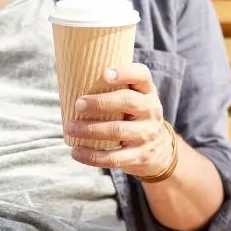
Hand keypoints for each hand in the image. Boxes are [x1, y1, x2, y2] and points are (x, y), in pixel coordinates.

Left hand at [66, 64, 174, 178]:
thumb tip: (71, 82)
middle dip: (101, 103)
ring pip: (118, 130)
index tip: (105, 74)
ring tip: (70, 127)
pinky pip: (113, 157)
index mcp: (147, 92)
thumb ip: (114, 90)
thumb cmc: (135, 118)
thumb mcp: (135, 100)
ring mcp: (147, 134)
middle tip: (77, 104)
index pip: (141, 75)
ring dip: (90, 129)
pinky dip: (91, 156)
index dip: (125, 73)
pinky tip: (76, 152)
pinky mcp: (139, 157)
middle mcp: (150, 111)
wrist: (160, 151)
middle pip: (128, 102)